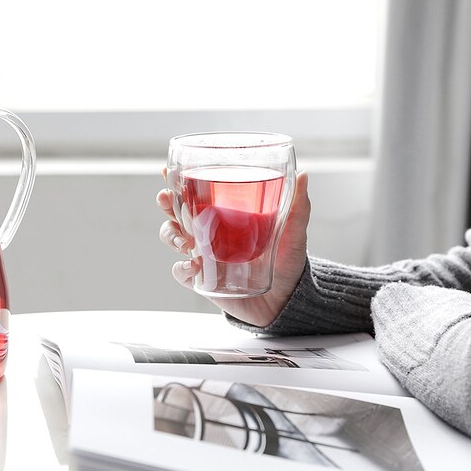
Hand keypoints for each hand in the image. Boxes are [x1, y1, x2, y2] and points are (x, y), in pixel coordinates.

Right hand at [157, 170, 310, 326]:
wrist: (286, 299)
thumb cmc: (287, 262)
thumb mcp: (294, 232)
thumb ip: (298, 205)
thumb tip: (304, 174)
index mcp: (225, 214)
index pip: (197, 193)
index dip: (178, 181)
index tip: (167, 171)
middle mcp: (209, 232)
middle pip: (176, 212)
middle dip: (166, 203)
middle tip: (168, 199)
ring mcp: (204, 255)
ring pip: (173, 238)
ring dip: (171, 234)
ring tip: (185, 240)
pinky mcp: (204, 280)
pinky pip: (182, 273)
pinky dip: (182, 268)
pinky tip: (194, 267)